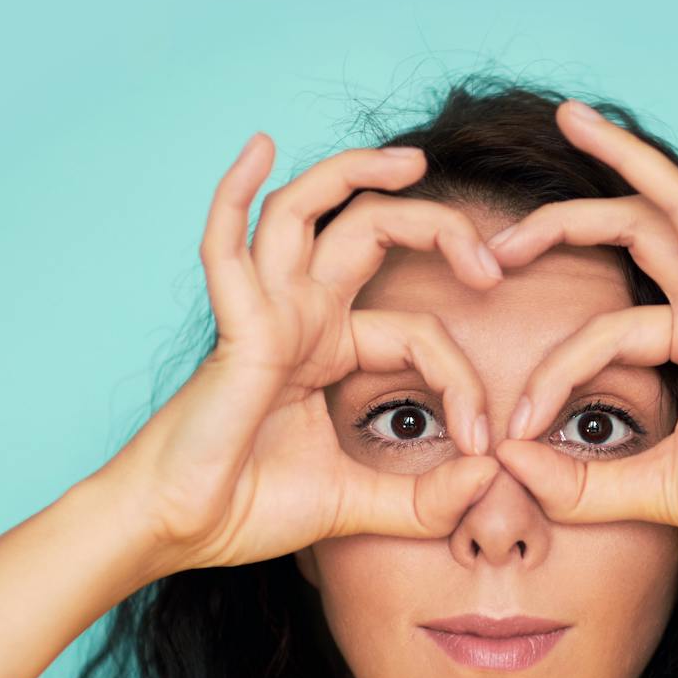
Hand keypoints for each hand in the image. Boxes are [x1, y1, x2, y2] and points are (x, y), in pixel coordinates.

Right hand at [90, 134, 503, 574]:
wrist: (183, 531)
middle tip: (494, 256)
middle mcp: (300, 316)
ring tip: (411, 161)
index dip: (462, 381)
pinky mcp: (235, 329)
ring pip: (306, 211)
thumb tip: (492, 476)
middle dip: (436, 226)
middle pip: (371, 232)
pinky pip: (226, 247)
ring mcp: (265, 313)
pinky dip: (235, 192)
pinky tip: (259, 146)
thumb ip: (426, 500)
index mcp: (330, 349)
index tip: (480, 444)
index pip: (420, 332)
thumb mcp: (361, 504)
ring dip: (355, 173)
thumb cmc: (252, 508)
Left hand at [488, 100, 677, 563]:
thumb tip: (508, 459)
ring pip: (676, 207)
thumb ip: (580, 481)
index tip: (516, 425)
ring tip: (572, 117)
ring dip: (625, 157)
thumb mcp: (649, 487)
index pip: (603, 329)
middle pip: (633, 232)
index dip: (551, 372)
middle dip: (564, 220)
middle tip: (498, 235)